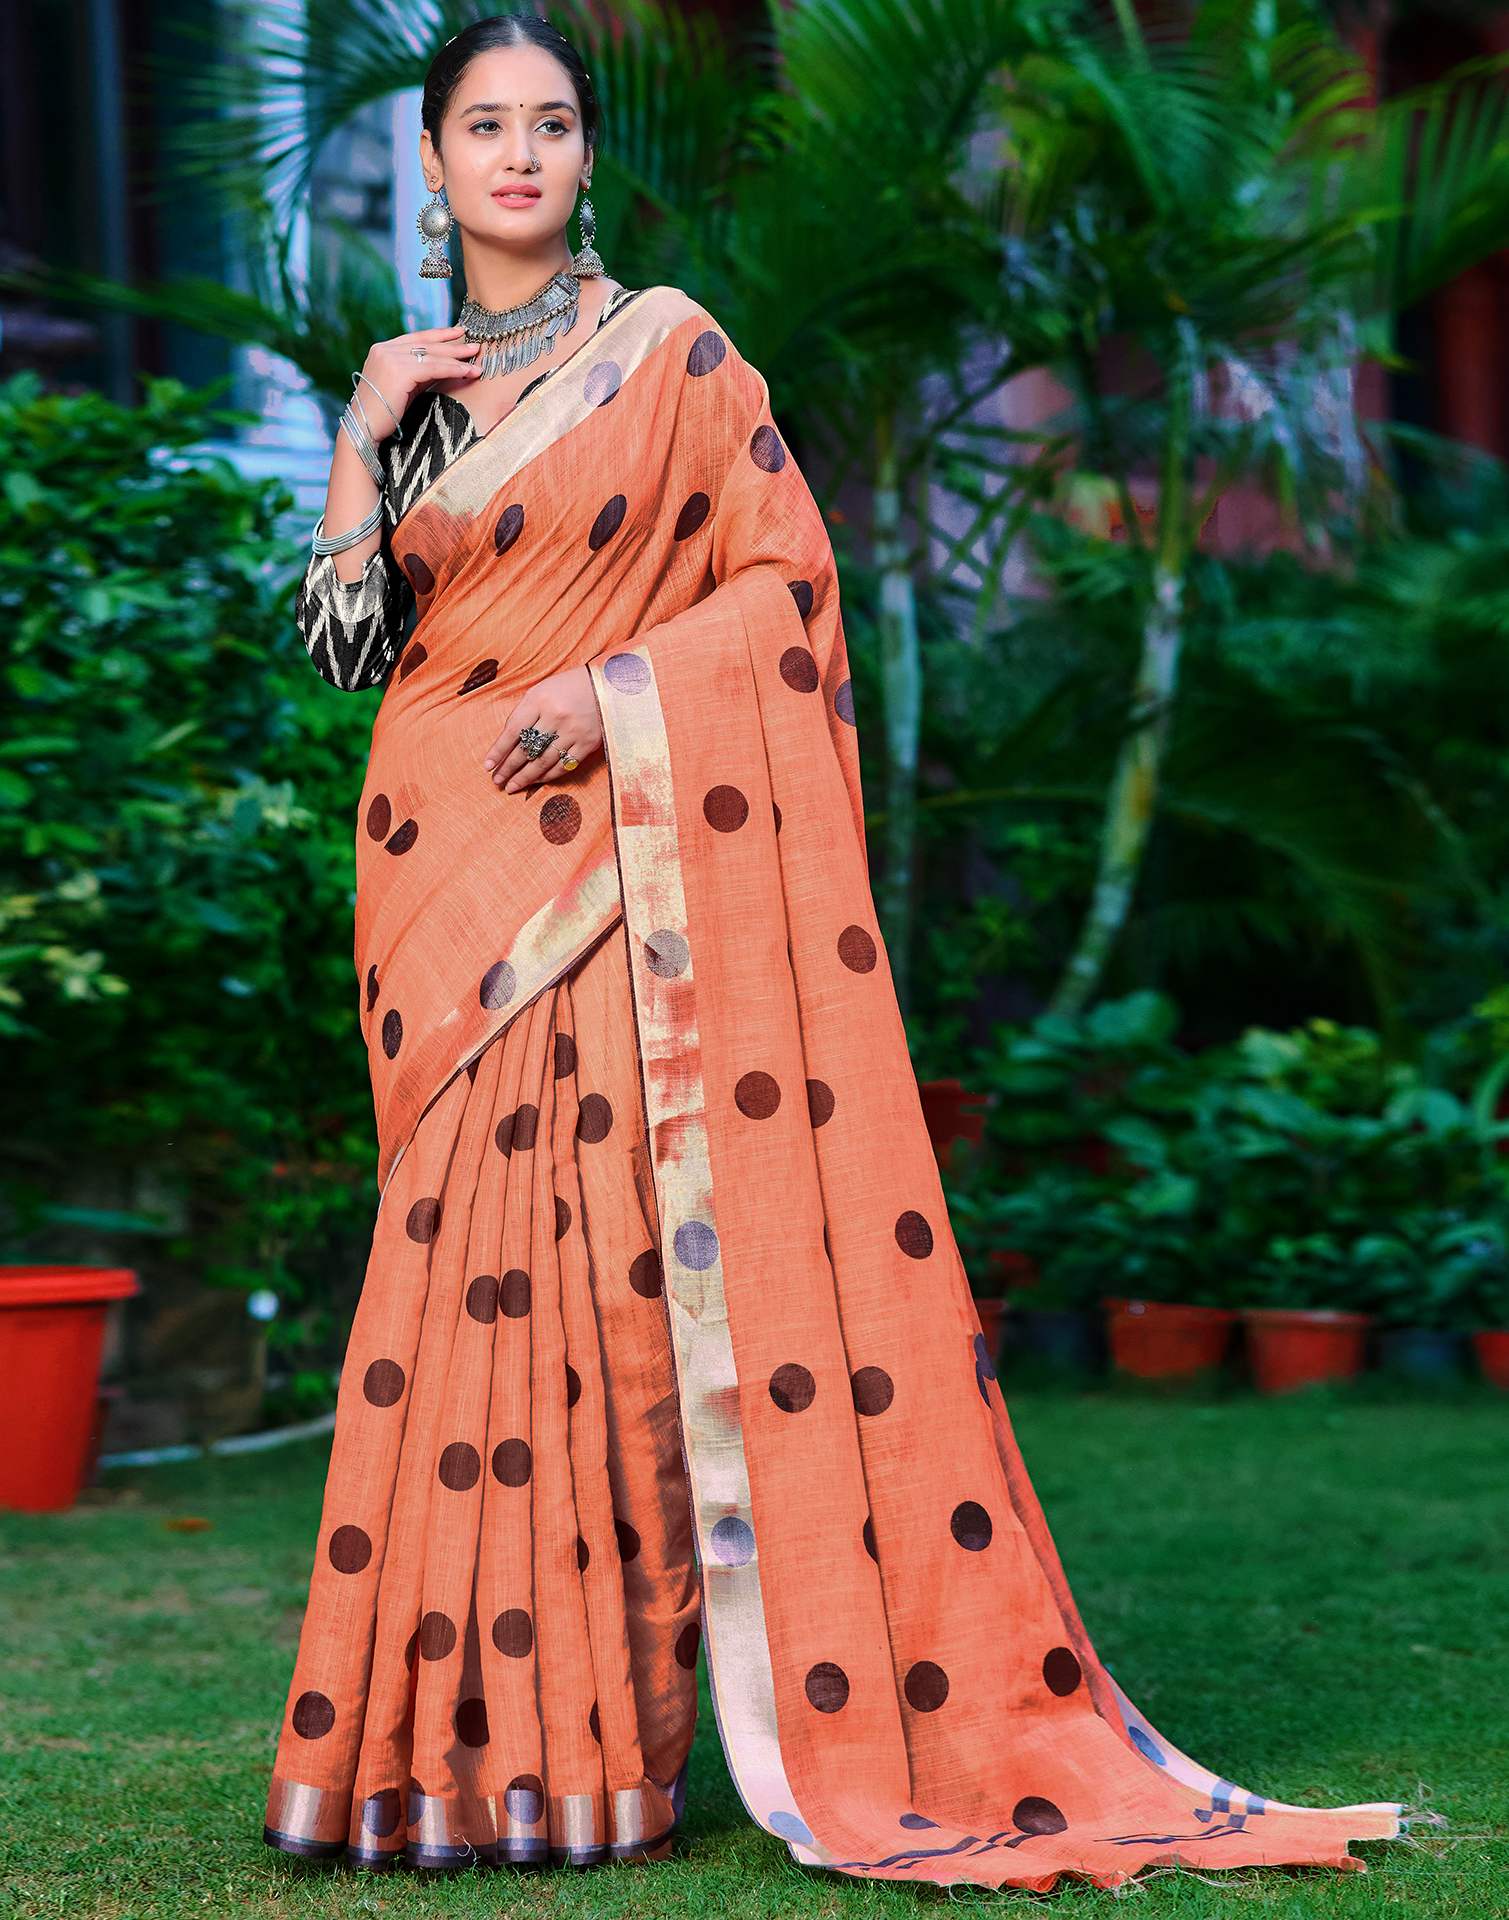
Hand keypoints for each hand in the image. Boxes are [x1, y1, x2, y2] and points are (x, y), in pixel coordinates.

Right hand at [357, 325, 482, 440]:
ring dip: (458, 358)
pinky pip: (433, 368)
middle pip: (426, 344)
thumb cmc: (384, 414)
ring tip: (477, 360)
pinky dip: (453, 370)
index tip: (458, 333)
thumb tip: (444, 366)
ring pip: (432, 356)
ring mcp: (390, 358)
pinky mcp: (398, 372)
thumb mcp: (404, 387)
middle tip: (476, 344)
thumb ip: (419, 373)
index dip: (439, 335)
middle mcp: (385, 349)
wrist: (364, 429)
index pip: (416, 338)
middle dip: (453, 345)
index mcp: (382, 349)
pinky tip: (468, 372)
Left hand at [482, 668, 603, 792]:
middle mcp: (555, 716)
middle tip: (497, 781)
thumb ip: (523, 714)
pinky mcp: (587, 743)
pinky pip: (564, 765)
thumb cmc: (566, 688)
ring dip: (525, 777)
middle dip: (509, 768)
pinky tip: (536, 781)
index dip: (499, 750)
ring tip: (512, 786)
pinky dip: (548, 775)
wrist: (605, 685)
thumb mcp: (540, 691)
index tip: (488, 765)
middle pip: (526, 749)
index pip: (513, 731)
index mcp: (539, 700)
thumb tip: (506, 744)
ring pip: (543, 761)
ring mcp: (573, 731)